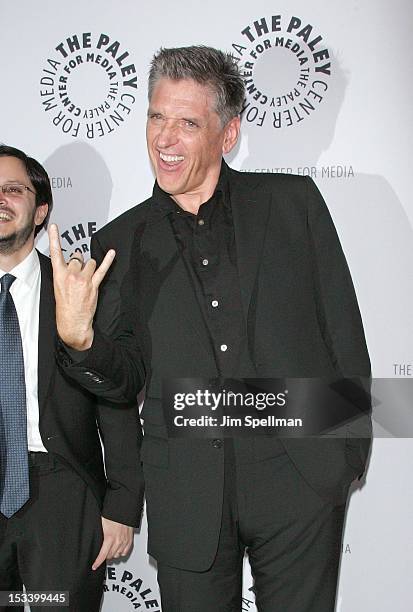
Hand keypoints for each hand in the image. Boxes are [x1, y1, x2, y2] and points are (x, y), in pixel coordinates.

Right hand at [48, 224, 114, 349]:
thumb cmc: (65, 305)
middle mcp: (71, 275)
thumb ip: (65, 271)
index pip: (55, 253)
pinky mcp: (93, 284)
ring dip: (89, 267)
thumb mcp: (58, 287)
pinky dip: (108, 260)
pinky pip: (102, 269)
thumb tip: (75, 259)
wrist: (72, 322)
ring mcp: (83, 279)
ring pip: (89, 262)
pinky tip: (112, 252)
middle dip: (78, 261)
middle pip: (77, 257)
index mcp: (59, 275)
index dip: (54, 238)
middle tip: (78, 272)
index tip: (54, 226)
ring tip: (86, 278)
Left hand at [92, 517, 133, 569]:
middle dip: (105, 556)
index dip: (97, 562)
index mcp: (109, 538)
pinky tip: (118, 549)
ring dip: (113, 554)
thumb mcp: (102, 523)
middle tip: (102, 552)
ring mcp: (124, 541)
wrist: (124, 510)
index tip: (94, 566)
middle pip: (110, 556)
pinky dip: (121, 552)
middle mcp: (118, 541)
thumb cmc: (113, 514)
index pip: (102, 555)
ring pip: (118, 555)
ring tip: (110, 550)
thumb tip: (90, 534)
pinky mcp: (130, 540)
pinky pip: (125, 552)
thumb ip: (98, 532)